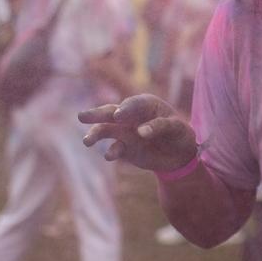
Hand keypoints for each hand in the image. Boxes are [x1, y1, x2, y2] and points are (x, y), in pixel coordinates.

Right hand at [79, 94, 198, 171]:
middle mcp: (131, 116)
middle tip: (81, 117)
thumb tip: (140, 132)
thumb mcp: (177, 128)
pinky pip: (115, 148)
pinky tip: (110, 156)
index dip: (125, 109)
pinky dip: (112, 151)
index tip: (118, 116)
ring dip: (95, 134)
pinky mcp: (125, 148)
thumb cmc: (179, 133)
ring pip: (106, 130)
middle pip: (111, 112)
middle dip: (96, 114)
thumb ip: (159, 127)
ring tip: (87, 141)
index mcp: (146, 104)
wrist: (180, 154)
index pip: (133, 104)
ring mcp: (125, 132)